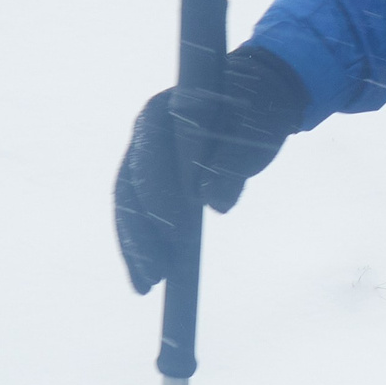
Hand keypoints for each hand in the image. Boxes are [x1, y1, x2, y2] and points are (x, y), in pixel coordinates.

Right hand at [113, 45, 308, 292]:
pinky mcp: (147, 173)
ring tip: (147, 285)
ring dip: (135, 246)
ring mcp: (142, 151)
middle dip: (141, 234)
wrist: (256, 99)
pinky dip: (141, 242)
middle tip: (155, 275)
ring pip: (128, 204)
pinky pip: (136, 210)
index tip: (174, 235)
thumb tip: (214, 202)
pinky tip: (147, 275)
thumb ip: (233, 163)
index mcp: (167, 109)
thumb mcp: (256, 133)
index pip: (152, 156)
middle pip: (132, 186)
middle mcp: (145, 130)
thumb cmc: (258, 114)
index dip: (159, 196)